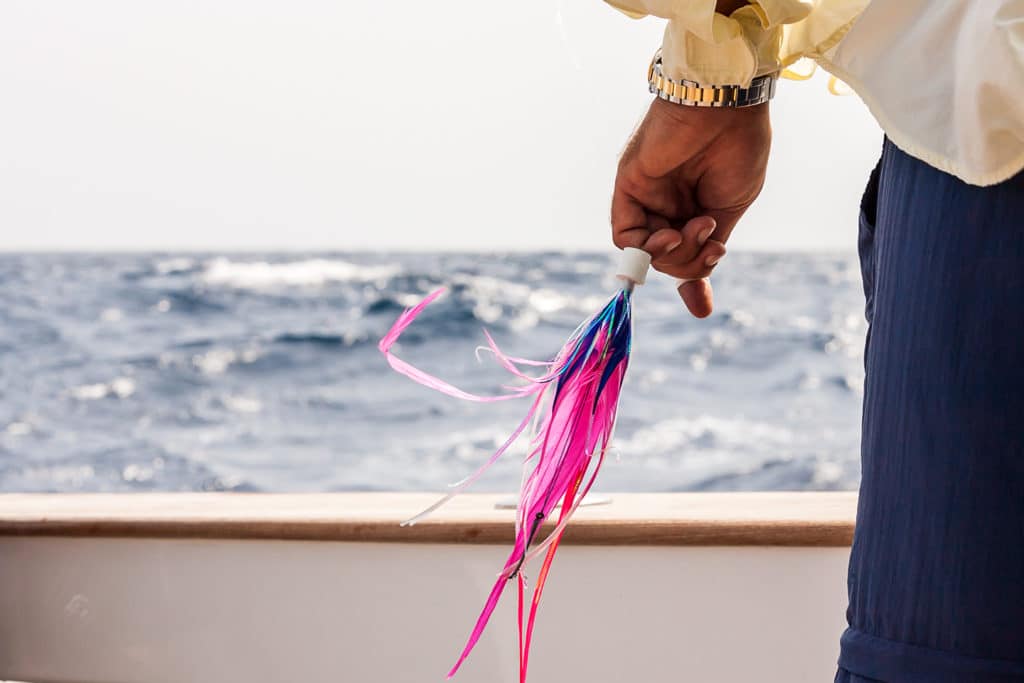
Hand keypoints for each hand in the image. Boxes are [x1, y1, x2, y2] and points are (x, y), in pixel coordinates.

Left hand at [611, 97, 770, 316]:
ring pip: (647, 252)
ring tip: (698, 230)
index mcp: (694, 206)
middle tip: (714, 245)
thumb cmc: (738, 148)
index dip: (692, 283)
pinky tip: (671, 236)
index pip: (684, 254)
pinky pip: (625, 236)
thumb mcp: (729, 208)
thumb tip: (701, 282)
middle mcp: (666, 204)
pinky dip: (646, 249)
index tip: (701, 309)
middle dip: (692, 264)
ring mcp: (646, 196)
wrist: (728, 106)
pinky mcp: (628, 186)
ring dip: (674, 256)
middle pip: (667, 259)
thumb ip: (708, 247)